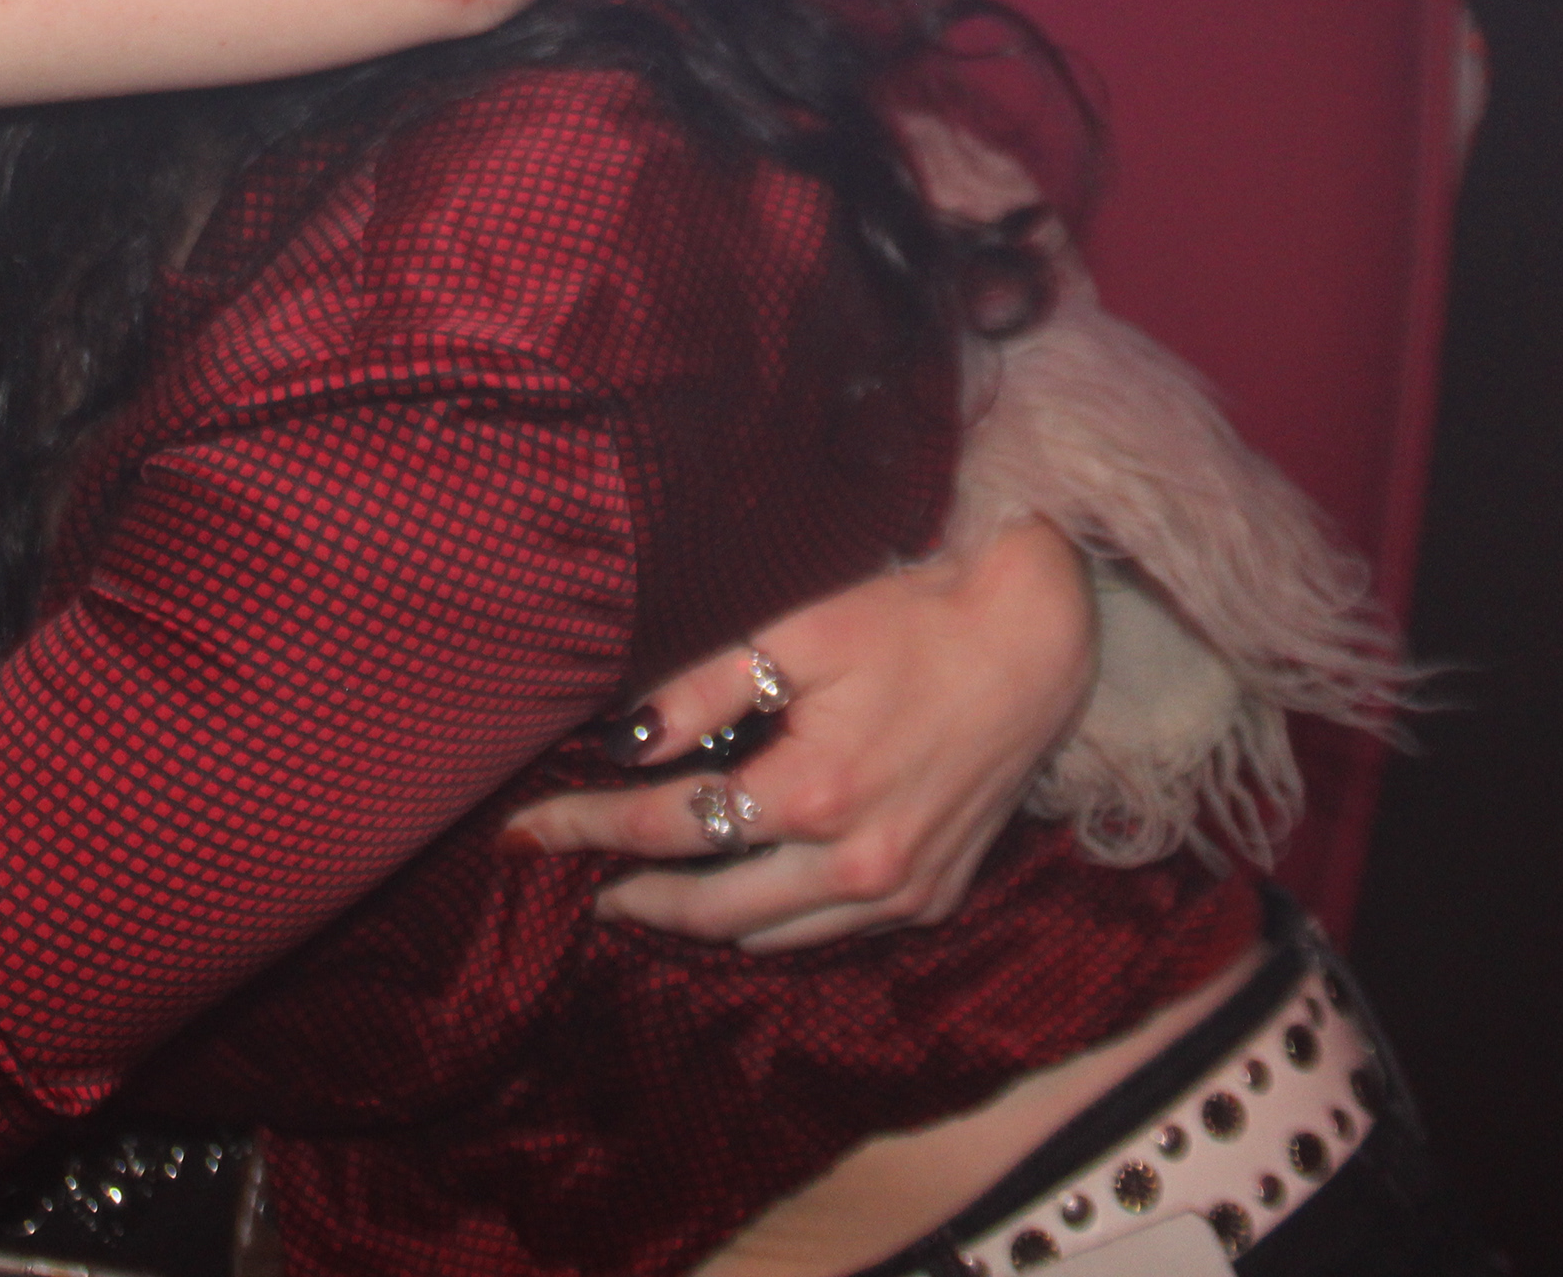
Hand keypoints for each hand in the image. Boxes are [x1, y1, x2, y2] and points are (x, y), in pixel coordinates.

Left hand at [509, 519, 1096, 950]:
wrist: (1036, 645)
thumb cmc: (914, 625)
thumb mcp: (800, 637)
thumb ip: (704, 693)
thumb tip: (623, 743)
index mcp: (816, 795)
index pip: (670, 827)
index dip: (588, 830)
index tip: (526, 833)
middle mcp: (859, 864)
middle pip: (710, 910)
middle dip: (633, 897)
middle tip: (579, 880)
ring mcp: (901, 893)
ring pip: (769, 937)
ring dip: (697, 921)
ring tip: (644, 891)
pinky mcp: (932, 900)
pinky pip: (826, 931)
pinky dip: (770, 921)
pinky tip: (741, 889)